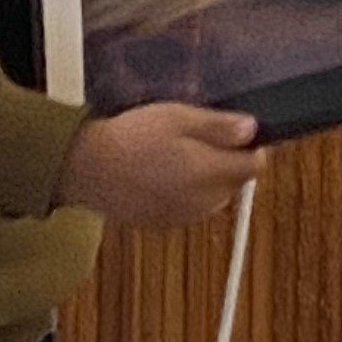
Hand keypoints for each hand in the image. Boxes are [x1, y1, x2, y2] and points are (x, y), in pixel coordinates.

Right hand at [57, 102, 265, 228]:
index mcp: (209, 173)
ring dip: (206, 179)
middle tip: (195, 139)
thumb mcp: (178, 117)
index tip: (236, 134)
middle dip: (225, 161)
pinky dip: (184, 193)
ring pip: (213, 196)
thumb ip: (219, 127)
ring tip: (173, 156)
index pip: (254, 167)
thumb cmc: (130, 138)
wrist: (87, 169)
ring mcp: (184, 216)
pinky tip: (160, 175)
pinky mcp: (166, 224)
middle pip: (235, 182)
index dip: (250, 147)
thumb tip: (252, 130)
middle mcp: (203, 201)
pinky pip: (189, 207)